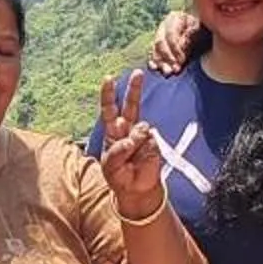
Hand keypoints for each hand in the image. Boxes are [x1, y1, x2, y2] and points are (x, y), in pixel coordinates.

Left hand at [98, 73, 166, 219]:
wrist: (137, 190)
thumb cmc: (119, 176)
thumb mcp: (110, 166)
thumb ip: (117, 151)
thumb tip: (133, 138)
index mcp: (112, 131)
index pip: (109, 109)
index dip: (108, 94)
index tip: (109, 78)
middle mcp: (128, 129)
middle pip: (131, 104)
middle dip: (134, 88)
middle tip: (138, 73)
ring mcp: (143, 135)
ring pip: (141, 126)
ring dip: (134, 141)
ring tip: (132, 157)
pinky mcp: (154, 143)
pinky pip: (149, 142)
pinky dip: (144, 151)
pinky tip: (141, 159)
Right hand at [147, 11, 201, 74]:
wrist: (204, 33)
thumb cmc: (204, 30)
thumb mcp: (200, 30)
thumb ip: (191, 36)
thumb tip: (181, 47)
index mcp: (175, 18)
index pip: (171, 34)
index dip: (175, 49)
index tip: (182, 61)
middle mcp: (164, 25)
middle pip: (160, 42)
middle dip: (167, 57)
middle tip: (174, 69)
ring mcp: (159, 35)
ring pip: (155, 49)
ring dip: (160, 62)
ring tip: (167, 72)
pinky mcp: (157, 45)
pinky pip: (152, 53)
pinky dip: (153, 61)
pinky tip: (154, 68)